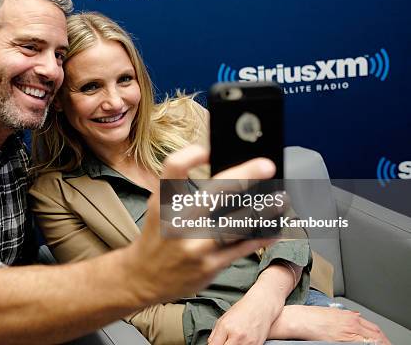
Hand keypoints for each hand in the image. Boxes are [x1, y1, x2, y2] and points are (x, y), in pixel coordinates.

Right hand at [125, 144, 277, 304]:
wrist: (144, 277)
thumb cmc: (158, 236)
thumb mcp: (160, 208)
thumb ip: (183, 191)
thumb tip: (226, 175)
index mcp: (163, 202)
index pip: (174, 169)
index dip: (190, 155)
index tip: (207, 150)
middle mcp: (178, 222)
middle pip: (215, 193)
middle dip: (244, 176)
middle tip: (266, 165)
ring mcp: (195, 246)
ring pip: (235, 224)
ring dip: (262, 210)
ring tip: (280, 199)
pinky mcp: (209, 266)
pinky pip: (241, 248)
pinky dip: (260, 237)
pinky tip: (273, 228)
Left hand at [208, 289, 279, 344]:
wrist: (261, 305)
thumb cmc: (242, 310)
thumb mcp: (223, 319)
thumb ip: (215, 335)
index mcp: (226, 327)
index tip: (215, 344)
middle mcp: (237, 336)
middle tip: (224, 342)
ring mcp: (248, 342)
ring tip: (233, 340)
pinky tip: (240, 341)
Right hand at [278, 305, 390, 343]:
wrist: (301, 319)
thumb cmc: (313, 316)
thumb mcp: (333, 312)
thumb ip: (347, 316)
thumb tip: (357, 318)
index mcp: (350, 316)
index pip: (374, 328)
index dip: (382, 337)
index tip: (384, 341)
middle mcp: (352, 324)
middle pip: (376, 335)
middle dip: (383, 342)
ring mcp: (348, 333)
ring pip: (371, 340)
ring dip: (377, 344)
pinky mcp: (341, 341)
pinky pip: (360, 344)